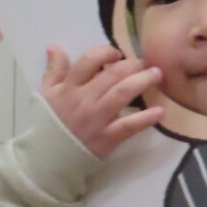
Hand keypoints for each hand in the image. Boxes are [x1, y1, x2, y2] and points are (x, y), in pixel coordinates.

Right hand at [41, 44, 164, 158]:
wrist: (48, 159)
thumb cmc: (49, 124)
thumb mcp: (46, 94)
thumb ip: (54, 70)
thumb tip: (54, 46)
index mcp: (70, 87)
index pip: (89, 60)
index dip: (106, 53)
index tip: (117, 55)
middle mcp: (85, 100)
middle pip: (112, 75)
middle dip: (132, 65)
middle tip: (145, 63)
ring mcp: (97, 119)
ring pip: (123, 94)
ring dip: (143, 81)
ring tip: (157, 75)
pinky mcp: (108, 138)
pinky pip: (129, 126)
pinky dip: (146, 118)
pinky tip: (160, 111)